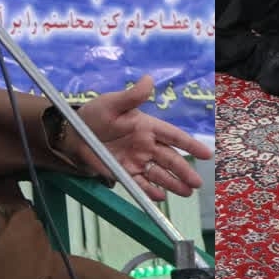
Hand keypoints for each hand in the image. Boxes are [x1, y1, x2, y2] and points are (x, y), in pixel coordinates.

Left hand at [72, 75, 213, 201]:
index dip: (190, 145)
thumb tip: (148, 80)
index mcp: (147, 127)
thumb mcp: (112, 103)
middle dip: (184, 171)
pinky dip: (150, 191)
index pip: (173, 136)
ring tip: (186, 193)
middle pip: (170, 159)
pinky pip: (140, 184)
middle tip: (197, 183)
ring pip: (159, 174)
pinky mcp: (124, 173)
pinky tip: (160, 198)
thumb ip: (132, 95)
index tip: (207, 154)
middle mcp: (145, 145)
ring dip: (173, 184)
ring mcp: (136, 161)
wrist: (71, 134)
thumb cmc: (94, 115)